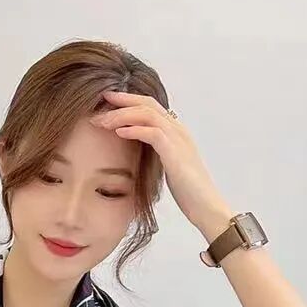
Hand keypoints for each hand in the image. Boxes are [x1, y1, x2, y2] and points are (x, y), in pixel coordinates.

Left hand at [90, 89, 230, 234]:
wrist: (206, 206)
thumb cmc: (188, 191)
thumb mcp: (169, 166)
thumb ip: (157, 153)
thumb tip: (138, 152)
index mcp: (176, 131)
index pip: (150, 106)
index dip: (128, 100)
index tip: (107, 101)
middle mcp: (178, 130)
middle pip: (147, 103)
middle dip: (122, 100)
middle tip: (101, 101)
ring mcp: (178, 139)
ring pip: (147, 114)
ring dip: (122, 115)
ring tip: (103, 121)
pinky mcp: (175, 153)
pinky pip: (152, 133)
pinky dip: (134, 130)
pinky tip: (119, 132)